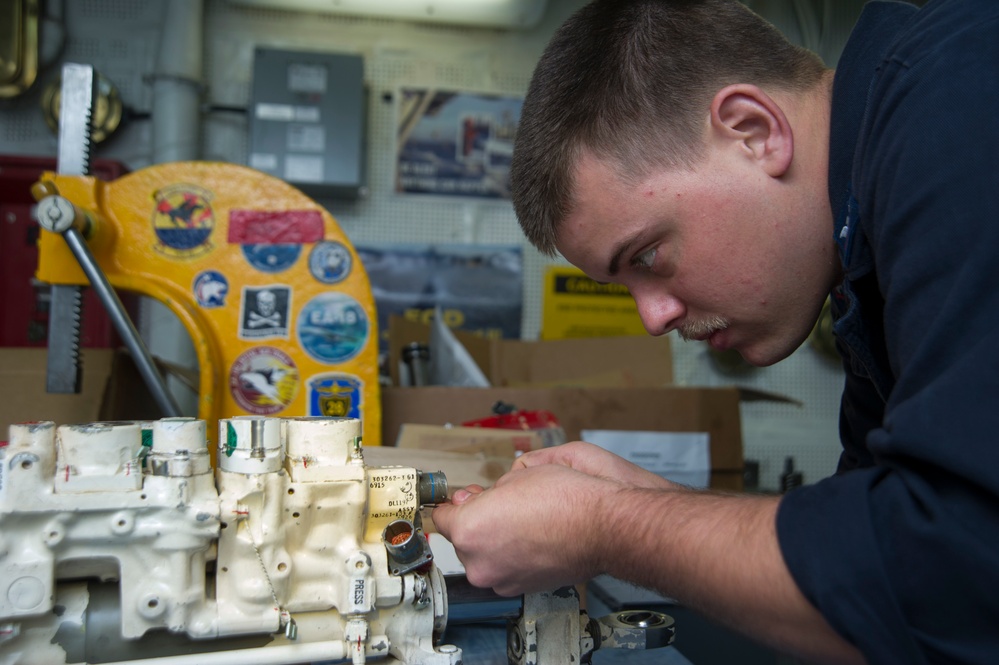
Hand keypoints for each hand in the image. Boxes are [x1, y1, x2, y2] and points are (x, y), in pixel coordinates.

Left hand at [431, 441, 677, 595]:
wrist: (601, 527)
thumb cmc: (564, 499)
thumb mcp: (515, 477)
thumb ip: (483, 494)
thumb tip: (473, 501)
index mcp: (469, 530)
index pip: (441, 518)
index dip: (454, 504)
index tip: (461, 500)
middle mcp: (479, 562)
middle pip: (463, 538)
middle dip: (478, 521)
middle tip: (503, 505)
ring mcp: (500, 579)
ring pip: (485, 555)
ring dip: (496, 540)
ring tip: (524, 521)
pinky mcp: (521, 588)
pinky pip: (506, 568)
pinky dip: (514, 555)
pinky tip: (535, 537)